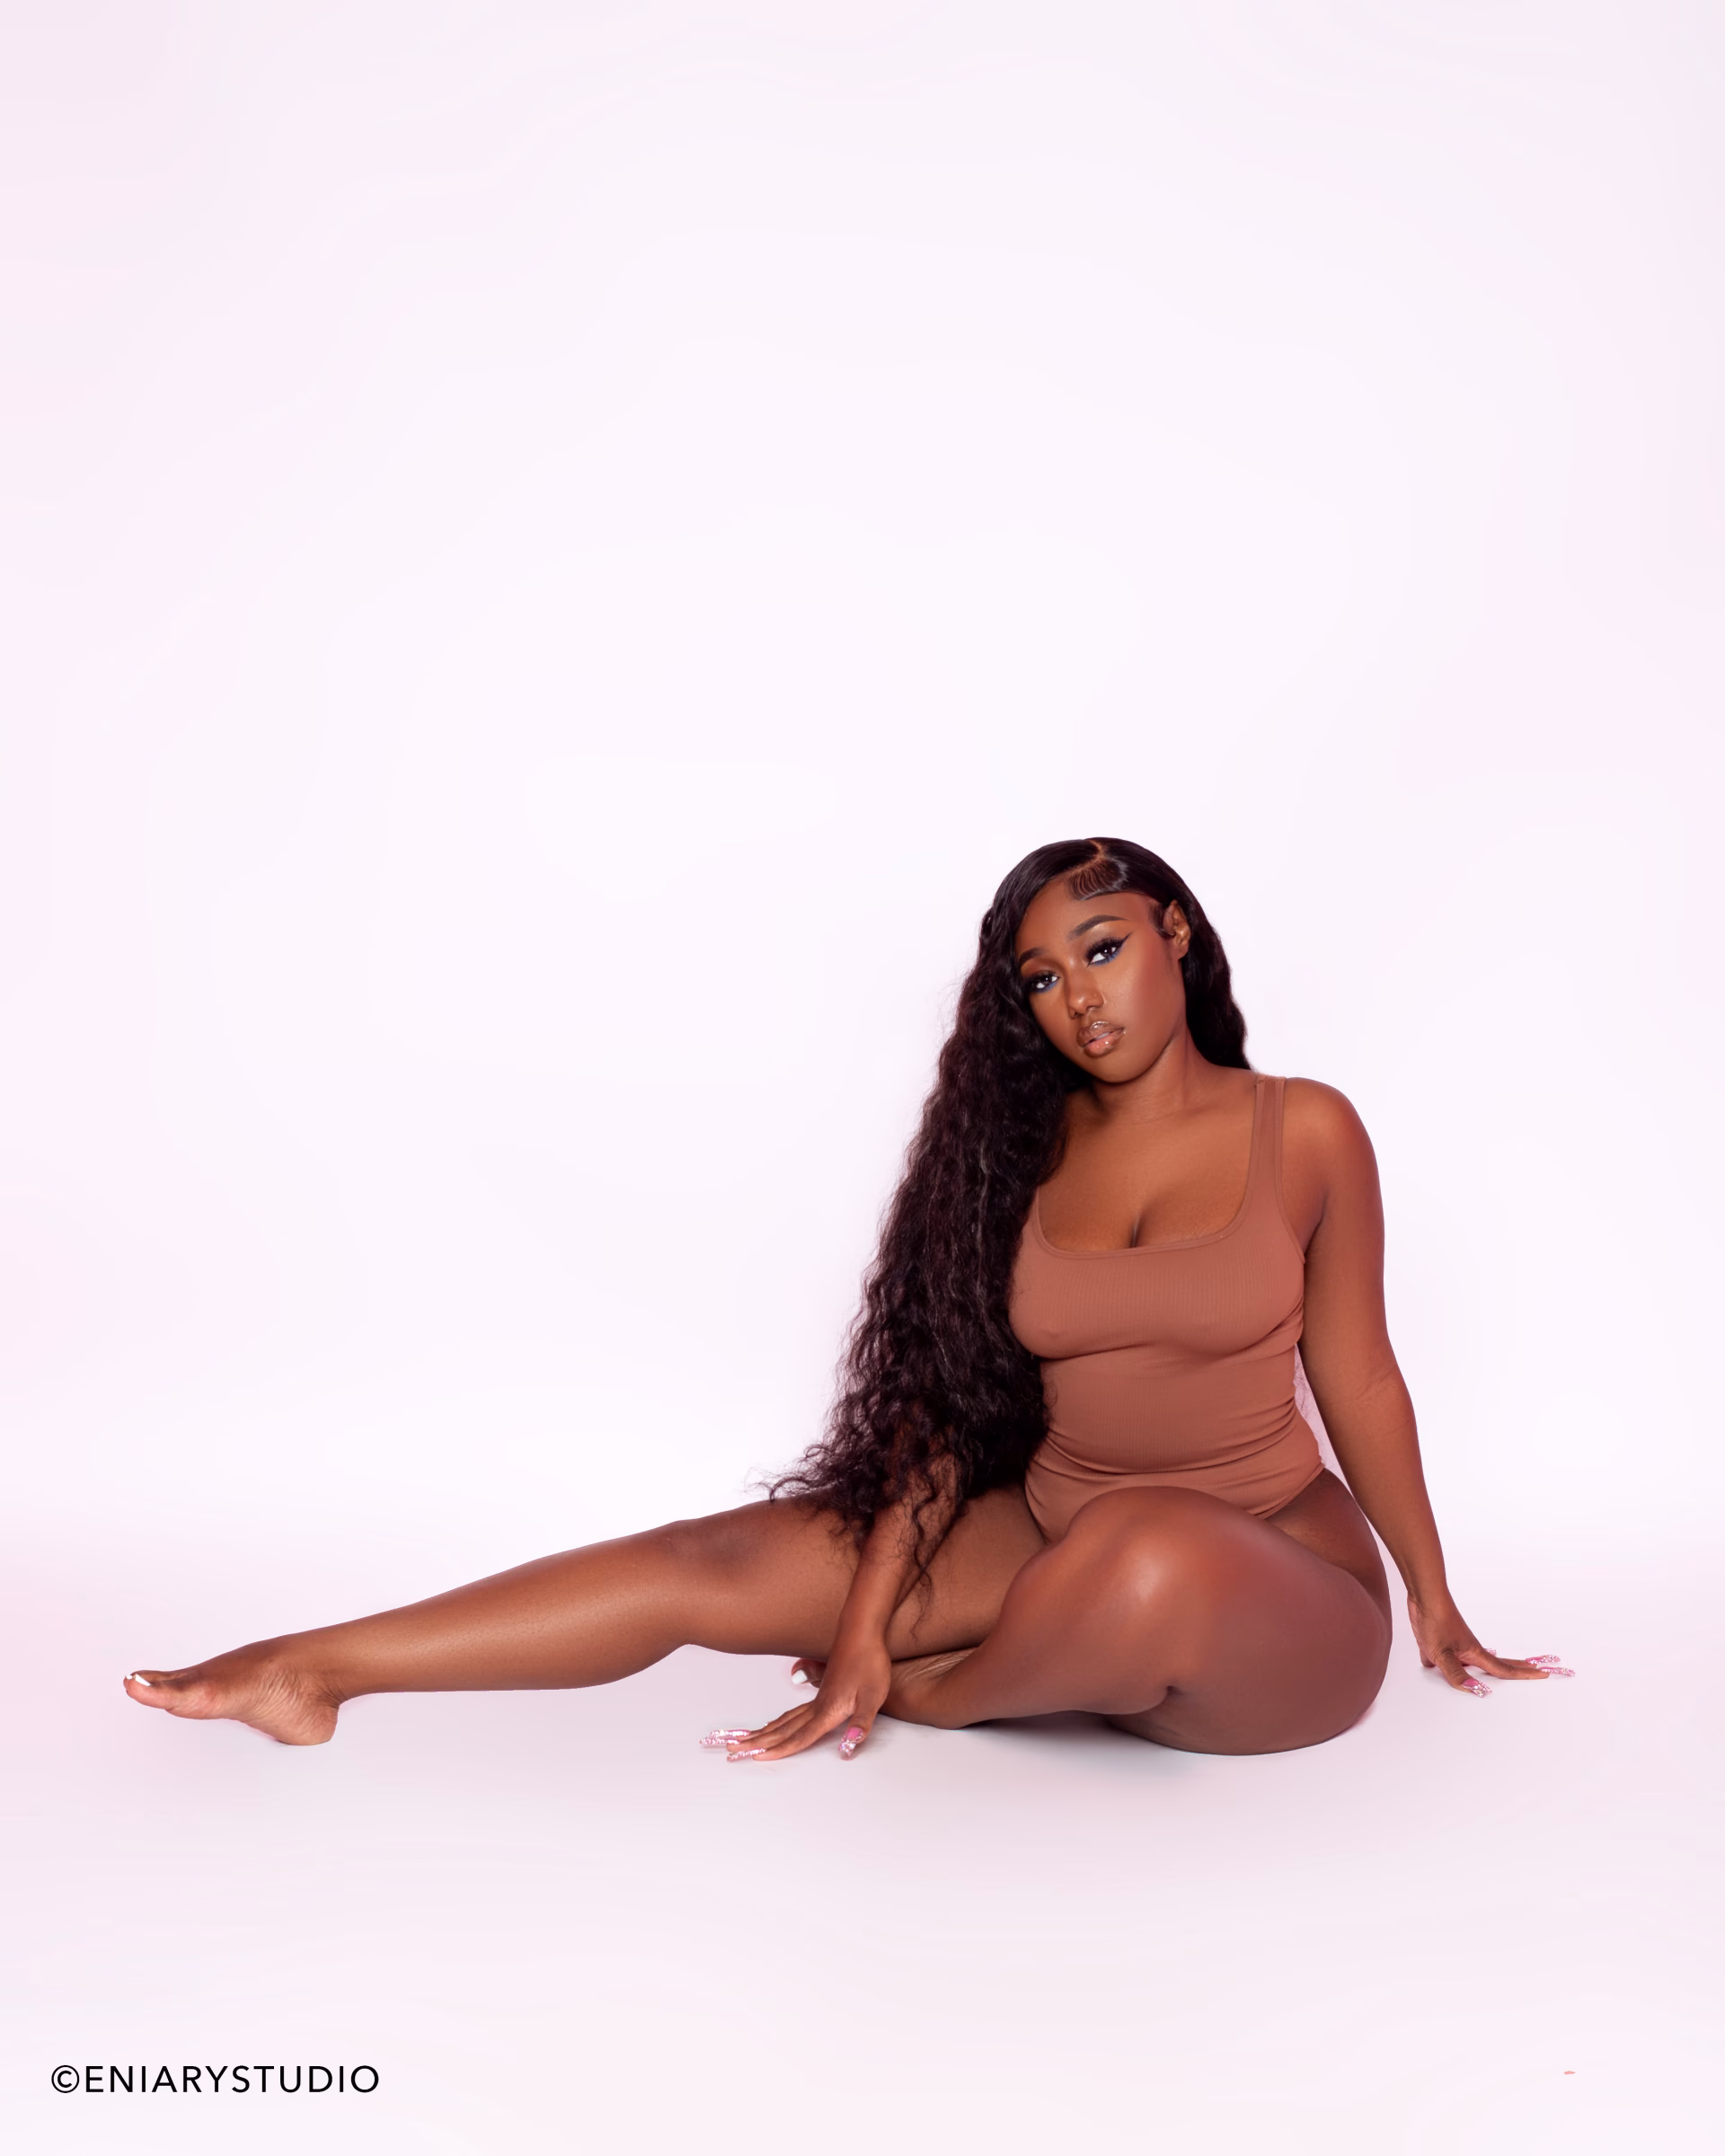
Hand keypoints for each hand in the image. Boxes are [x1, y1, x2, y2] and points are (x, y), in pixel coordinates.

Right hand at [702, 1632, 892, 1762]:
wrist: (863, 1632)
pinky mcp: (820, 1690)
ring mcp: (817, 1697)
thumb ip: (860, 1723)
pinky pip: (792, 1712)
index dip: (779, 1750)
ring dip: (764, 1732)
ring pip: (784, 1720)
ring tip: (745, 1738)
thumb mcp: (873, 1696)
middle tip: (732, 1748)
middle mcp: (817, 1706)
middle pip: (783, 1729)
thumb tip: (848, 1749)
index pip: (800, 1736)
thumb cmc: (869, 1662)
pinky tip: (774, 1723)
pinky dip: (779, 1721)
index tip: (756, 1757)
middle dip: (758, 1741)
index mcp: (828, 1710)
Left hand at [1409, 1594, 1572, 1696]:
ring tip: (1498, 1674)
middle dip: (1516, 1668)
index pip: (1503, 1669)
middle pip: (1496, 1663)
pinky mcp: (1441, 1641)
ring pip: (1471, 1663)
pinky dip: (1448, 1666)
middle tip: (1535, 1671)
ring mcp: (1456, 1644)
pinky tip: (1444, 1668)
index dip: (1524, 1674)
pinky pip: (1447, 1659)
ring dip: (1483, 1670)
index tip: (1544, 1673)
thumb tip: (1476, 1690)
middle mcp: (1469, 1649)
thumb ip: (1456, 1674)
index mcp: (1475, 1653)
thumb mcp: (1443, 1653)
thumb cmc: (1435, 1621)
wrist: (1424, 1597)